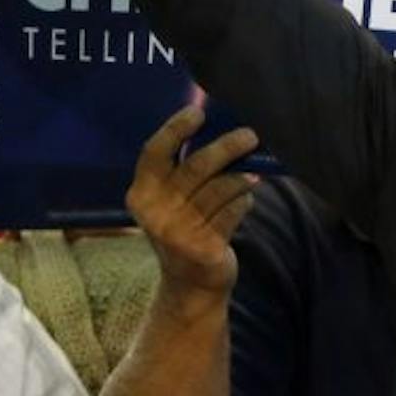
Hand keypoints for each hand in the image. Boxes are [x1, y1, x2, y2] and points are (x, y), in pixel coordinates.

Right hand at [125, 105, 259, 298]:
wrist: (190, 283)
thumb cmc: (185, 228)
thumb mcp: (171, 202)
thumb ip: (184, 172)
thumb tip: (221, 129)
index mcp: (141, 194)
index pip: (153, 153)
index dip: (175, 130)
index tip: (197, 112)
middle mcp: (155, 212)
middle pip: (196, 167)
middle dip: (227, 147)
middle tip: (250, 135)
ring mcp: (179, 232)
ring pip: (221, 188)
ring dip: (242, 177)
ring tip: (254, 173)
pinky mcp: (204, 247)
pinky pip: (233, 211)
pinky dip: (244, 201)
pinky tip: (246, 200)